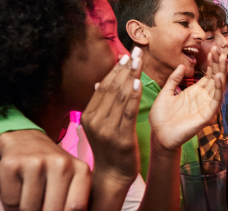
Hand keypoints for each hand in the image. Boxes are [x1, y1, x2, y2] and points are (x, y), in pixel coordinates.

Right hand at [0, 130, 90, 209]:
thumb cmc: (53, 167)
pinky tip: (19, 186)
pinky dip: (12, 201)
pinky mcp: (12, 165)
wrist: (26, 140)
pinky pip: (11, 201)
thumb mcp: (72, 178)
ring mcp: (35, 163)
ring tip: (32, 193)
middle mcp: (60, 163)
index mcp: (81, 169)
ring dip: (27, 208)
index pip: (76, 207)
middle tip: (43, 204)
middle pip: (53, 210)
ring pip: (29, 208)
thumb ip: (74, 200)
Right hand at [81, 48, 142, 182]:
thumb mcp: (100, 126)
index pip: (103, 87)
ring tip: (139, 62)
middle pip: (112, 88)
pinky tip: (137, 84)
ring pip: (120, 97)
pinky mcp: (120, 138)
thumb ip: (100, 105)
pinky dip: (132, 97)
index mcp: (88, 116)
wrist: (112, 176)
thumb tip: (100, 82)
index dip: (116, 70)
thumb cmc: (109, 149)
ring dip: (131, 77)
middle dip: (126, 68)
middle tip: (136, 52)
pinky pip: (127, 113)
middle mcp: (95, 121)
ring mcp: (106, 130)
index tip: (127, 55)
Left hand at [149, 46, 227, 151]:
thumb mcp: (166, 92)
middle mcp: (203, 98)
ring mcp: (205, 106)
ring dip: (221, 72)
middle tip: (219, 48)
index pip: (208, 74)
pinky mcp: (206, 116)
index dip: (211, 62)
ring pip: (218, 87)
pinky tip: (219, 77)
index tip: (212, 48)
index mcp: (194, 91)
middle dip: (218, 63)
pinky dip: (219, 89)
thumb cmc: (161, 117)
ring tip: (222, 58)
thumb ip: (173, 79)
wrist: (158, 135)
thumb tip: (181, 65)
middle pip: (215, 78)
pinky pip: (215, 101)